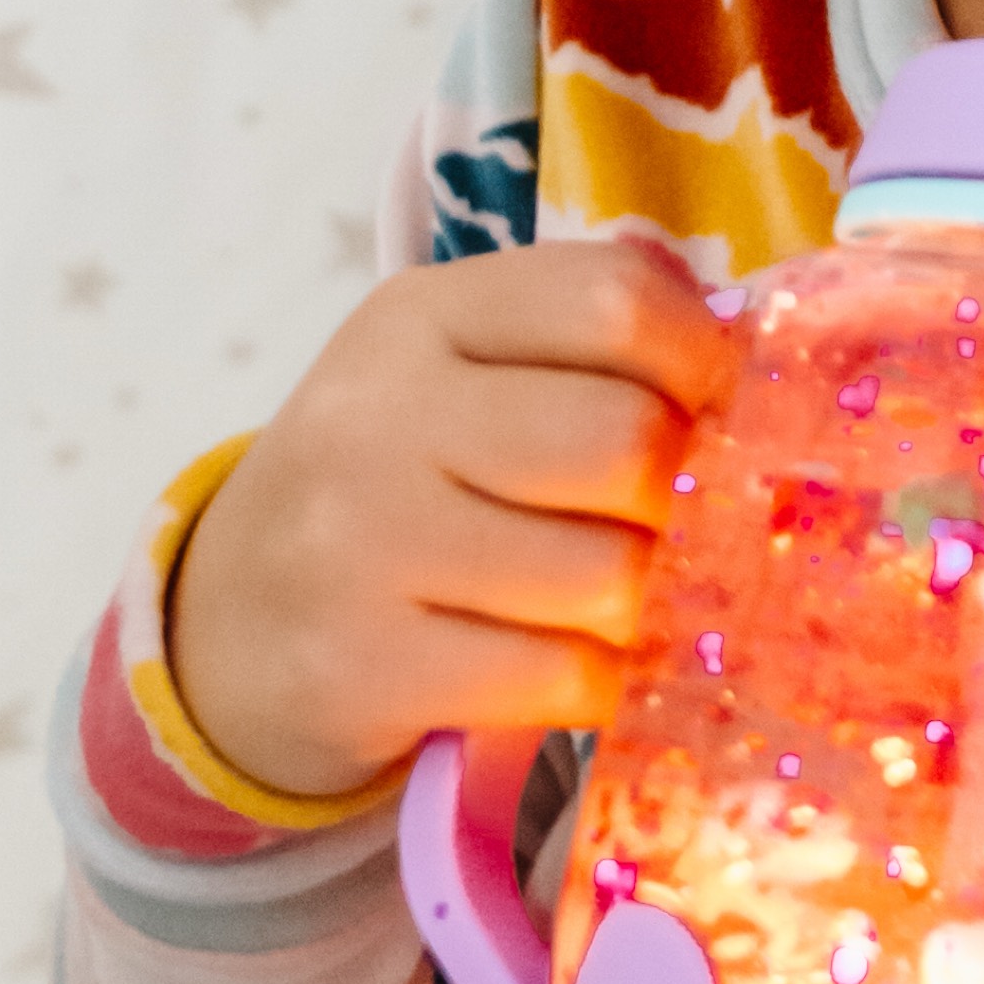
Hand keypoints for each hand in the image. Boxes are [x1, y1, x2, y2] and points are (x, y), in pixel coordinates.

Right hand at [168, 241, 733, 798]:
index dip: (701, 362)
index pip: (616, 301)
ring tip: (610, 602)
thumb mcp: (456, 374)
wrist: (227, 626)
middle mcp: (381, 415)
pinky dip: (597, 683)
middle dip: (675, 501)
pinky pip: (563, 677)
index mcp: (421, 316)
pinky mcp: (366, 667)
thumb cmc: (394, 487)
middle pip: (625, 442)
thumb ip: (589, 349)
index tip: (705, 412)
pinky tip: (569, 667)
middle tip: (658, 528)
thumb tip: (756, 370)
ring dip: (642, 606)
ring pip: (608, 575)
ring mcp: (363, 544)